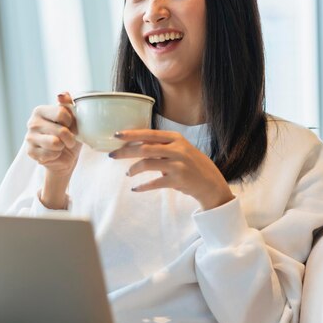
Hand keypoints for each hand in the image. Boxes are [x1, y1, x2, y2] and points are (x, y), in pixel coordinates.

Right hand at [26, 92, 81, 208]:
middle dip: (70, 138)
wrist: (65, 156)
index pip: (62, 113)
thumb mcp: (72, 117)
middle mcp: (32, 123)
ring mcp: (29, 138)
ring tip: (61, 146)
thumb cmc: (69, 134)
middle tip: (68, 139)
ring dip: (63, 147)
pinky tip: (53, 153)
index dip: (71, 122)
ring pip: (55, 143)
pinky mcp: (30, 152)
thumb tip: (61, 94)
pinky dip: (57, 155)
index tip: (70, 125)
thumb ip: (68, 104)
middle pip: (61, 130)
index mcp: (40, 110)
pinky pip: (51, 154)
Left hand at [109, 129, 233, 209]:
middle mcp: (177, 149)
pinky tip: (136, 188)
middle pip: (144, 148)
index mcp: (176, 138)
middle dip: (125, 151)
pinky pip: (154, 182)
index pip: (149, 133)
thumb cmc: (191, 164)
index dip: (132, 134)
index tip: (116, 135)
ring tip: (128, 173)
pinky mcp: (178, 180)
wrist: (211, 182)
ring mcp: (178, 164)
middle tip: (112, 155)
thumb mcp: (179, 149)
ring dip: (133, 169)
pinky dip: (142, 186)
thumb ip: (161, 146)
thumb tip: (134, 145)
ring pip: (147, 164)